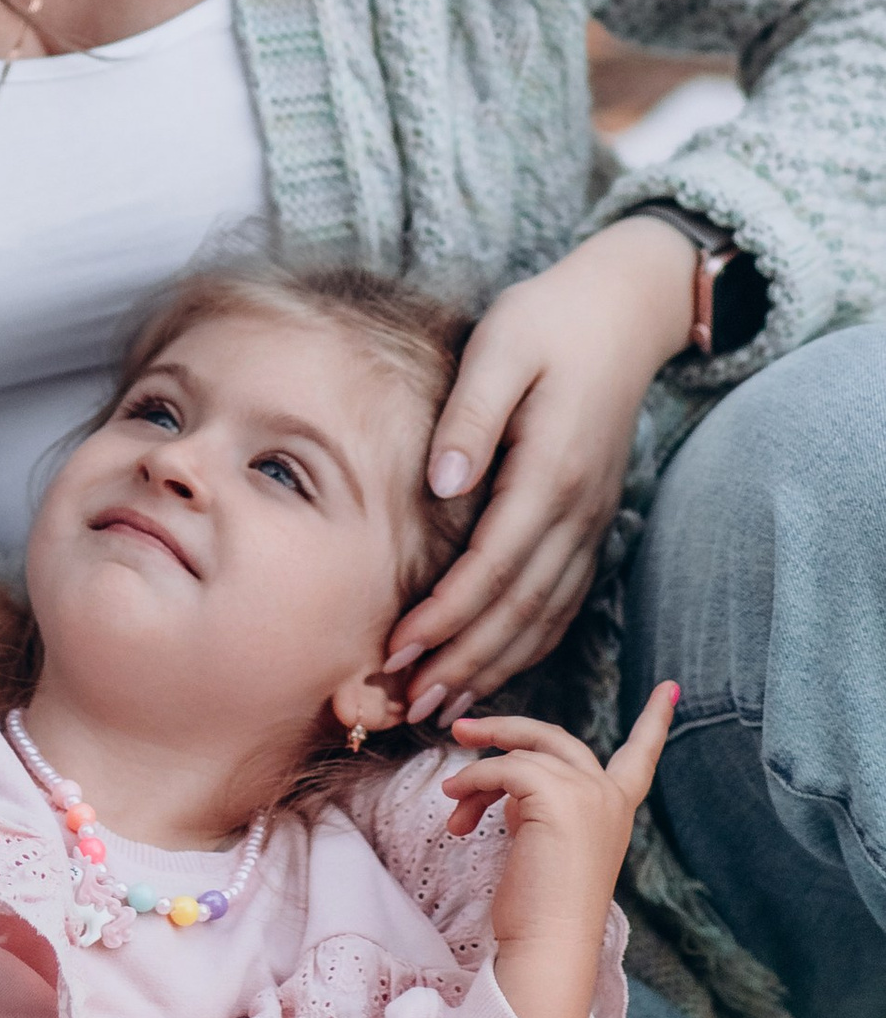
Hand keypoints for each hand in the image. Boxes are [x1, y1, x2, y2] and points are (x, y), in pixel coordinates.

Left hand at [384, 217, 697, 713]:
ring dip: (493, 665)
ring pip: (545, 615)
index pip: (492, 567)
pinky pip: (563, 600)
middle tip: (406, 706)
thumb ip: (470, 417)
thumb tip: (438, 484)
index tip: (394, 652)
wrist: (623, 311)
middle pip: (519, 609)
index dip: (444, 617)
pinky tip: (493, 667)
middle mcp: (578, 510)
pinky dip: (527, 642)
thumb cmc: (548, 321)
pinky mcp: (590, 521)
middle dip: (462, 663)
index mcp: (551, 471)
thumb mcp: (500, 348)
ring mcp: (591, 521)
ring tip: (441, 706)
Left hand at [442, 679, 677, 1017]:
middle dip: (507, 730)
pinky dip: (473, 782)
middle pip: (555, 738)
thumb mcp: (549, 843)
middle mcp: (609, 796)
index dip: (655, 720)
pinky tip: (456, 808)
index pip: (642, 756)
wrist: (548, 947)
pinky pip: (502, 768)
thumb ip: (542, 804)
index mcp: (616, 809)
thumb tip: (506, 783)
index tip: (671, 687)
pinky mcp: (557, 796)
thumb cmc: (541, 910)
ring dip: (478, 774)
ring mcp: (588, 793)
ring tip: (453, 802)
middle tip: (463, 731)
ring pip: (522, 752)